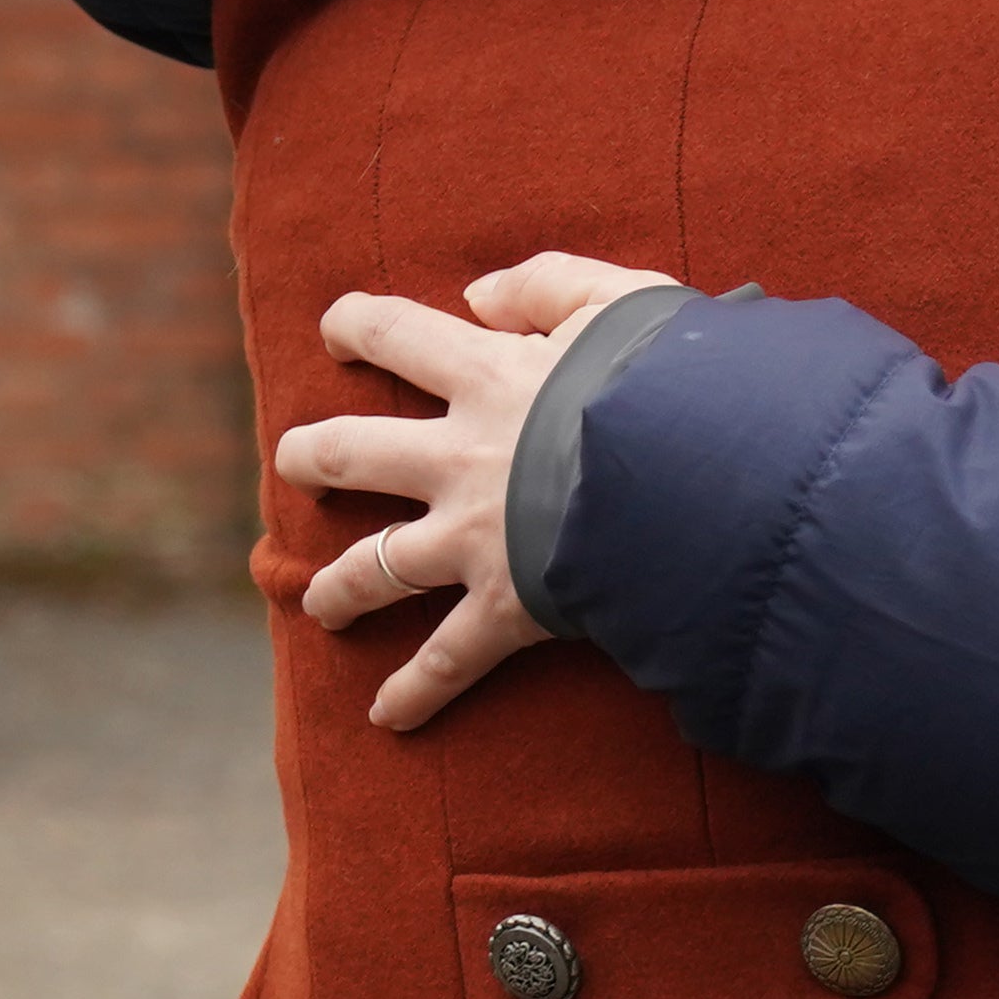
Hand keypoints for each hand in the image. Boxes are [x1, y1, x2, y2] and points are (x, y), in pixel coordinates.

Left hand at [279, 253, 676, 730]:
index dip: (357, 324)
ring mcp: (473, 539)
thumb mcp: (621, 298)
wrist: (704, 473)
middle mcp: (460, 458)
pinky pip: (448, 658)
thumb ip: (547, 283)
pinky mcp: (506, 606)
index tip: (335, 326)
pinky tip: (387, 716)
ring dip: (340, 587)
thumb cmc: (676, 378)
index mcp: (487, 376)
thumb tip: (477, 295)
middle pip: (351, 454)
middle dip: (311, 458)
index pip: (398, 334)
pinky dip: (416, 692)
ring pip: (376, 565)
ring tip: (321, 603)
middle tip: (294, 460)